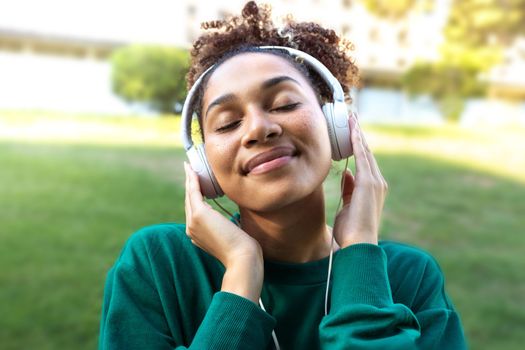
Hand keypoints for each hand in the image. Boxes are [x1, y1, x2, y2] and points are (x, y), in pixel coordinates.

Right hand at [184, 162, 262, 267]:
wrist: (242, 258)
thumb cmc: (243, 249)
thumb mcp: (233, 235)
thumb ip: (228, 227)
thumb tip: (233, 221)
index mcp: (198, 235)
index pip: (195, 211)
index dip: (195, 196)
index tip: (196, 183)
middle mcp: (191, 229)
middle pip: (189, 201)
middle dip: (189, 185)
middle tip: (190, 169)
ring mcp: (193, 223)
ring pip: (189, 196)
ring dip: (189, 179)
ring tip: (190, 167)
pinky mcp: (198, 215)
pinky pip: (194, 193)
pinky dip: (192, 180)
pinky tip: (192, 170)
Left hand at [332, 114, 387, 247]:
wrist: (359, 244)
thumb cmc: (351, 230)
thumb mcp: (347, 205)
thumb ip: (349, 188)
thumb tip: (347, 172)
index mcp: (372, 189)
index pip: (364, 162)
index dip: (358, 146)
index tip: (352, 131)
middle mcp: (377, 182)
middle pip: (366, 153)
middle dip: (359, 135)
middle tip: (352, 118)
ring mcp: (375, 182)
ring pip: (365, 151)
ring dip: (358, 134)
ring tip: (352, 118)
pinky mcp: (369, 183)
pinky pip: (362, 157)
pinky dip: (357, 142)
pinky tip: (353, 130)